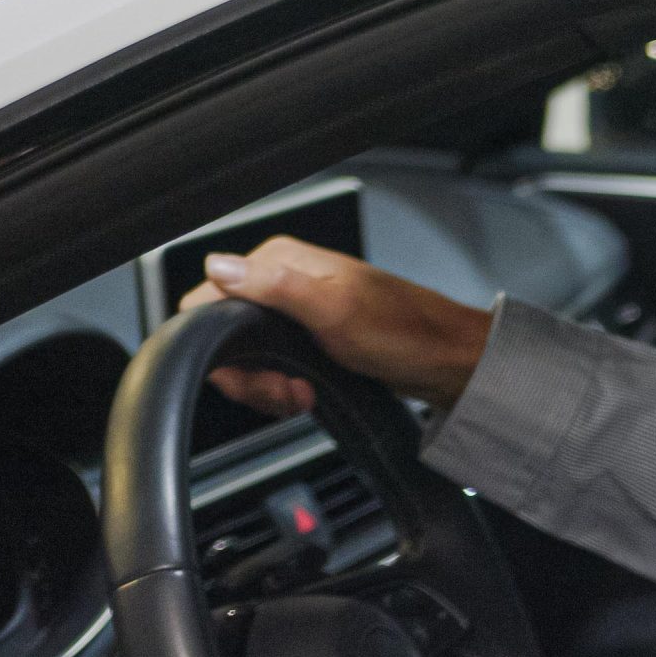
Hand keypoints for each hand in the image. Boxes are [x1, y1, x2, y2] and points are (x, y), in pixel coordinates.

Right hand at [178, 237, 491, 415]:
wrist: (447, 363)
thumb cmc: (404, 333)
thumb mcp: (335, 309)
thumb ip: (275, 286)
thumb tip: (219, 267)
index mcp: (279, 262)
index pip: (208, 298)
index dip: (221, 344)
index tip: (258, 370)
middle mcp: (282, 280)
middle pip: (223, 335)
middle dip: (250, 375)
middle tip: (287, 390)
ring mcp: (294, 310)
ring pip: (246, 357)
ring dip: (267, 386)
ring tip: (301, 395)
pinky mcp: (306, 338)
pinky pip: (271, 367)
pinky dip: (282, 388)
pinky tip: (306, 393)